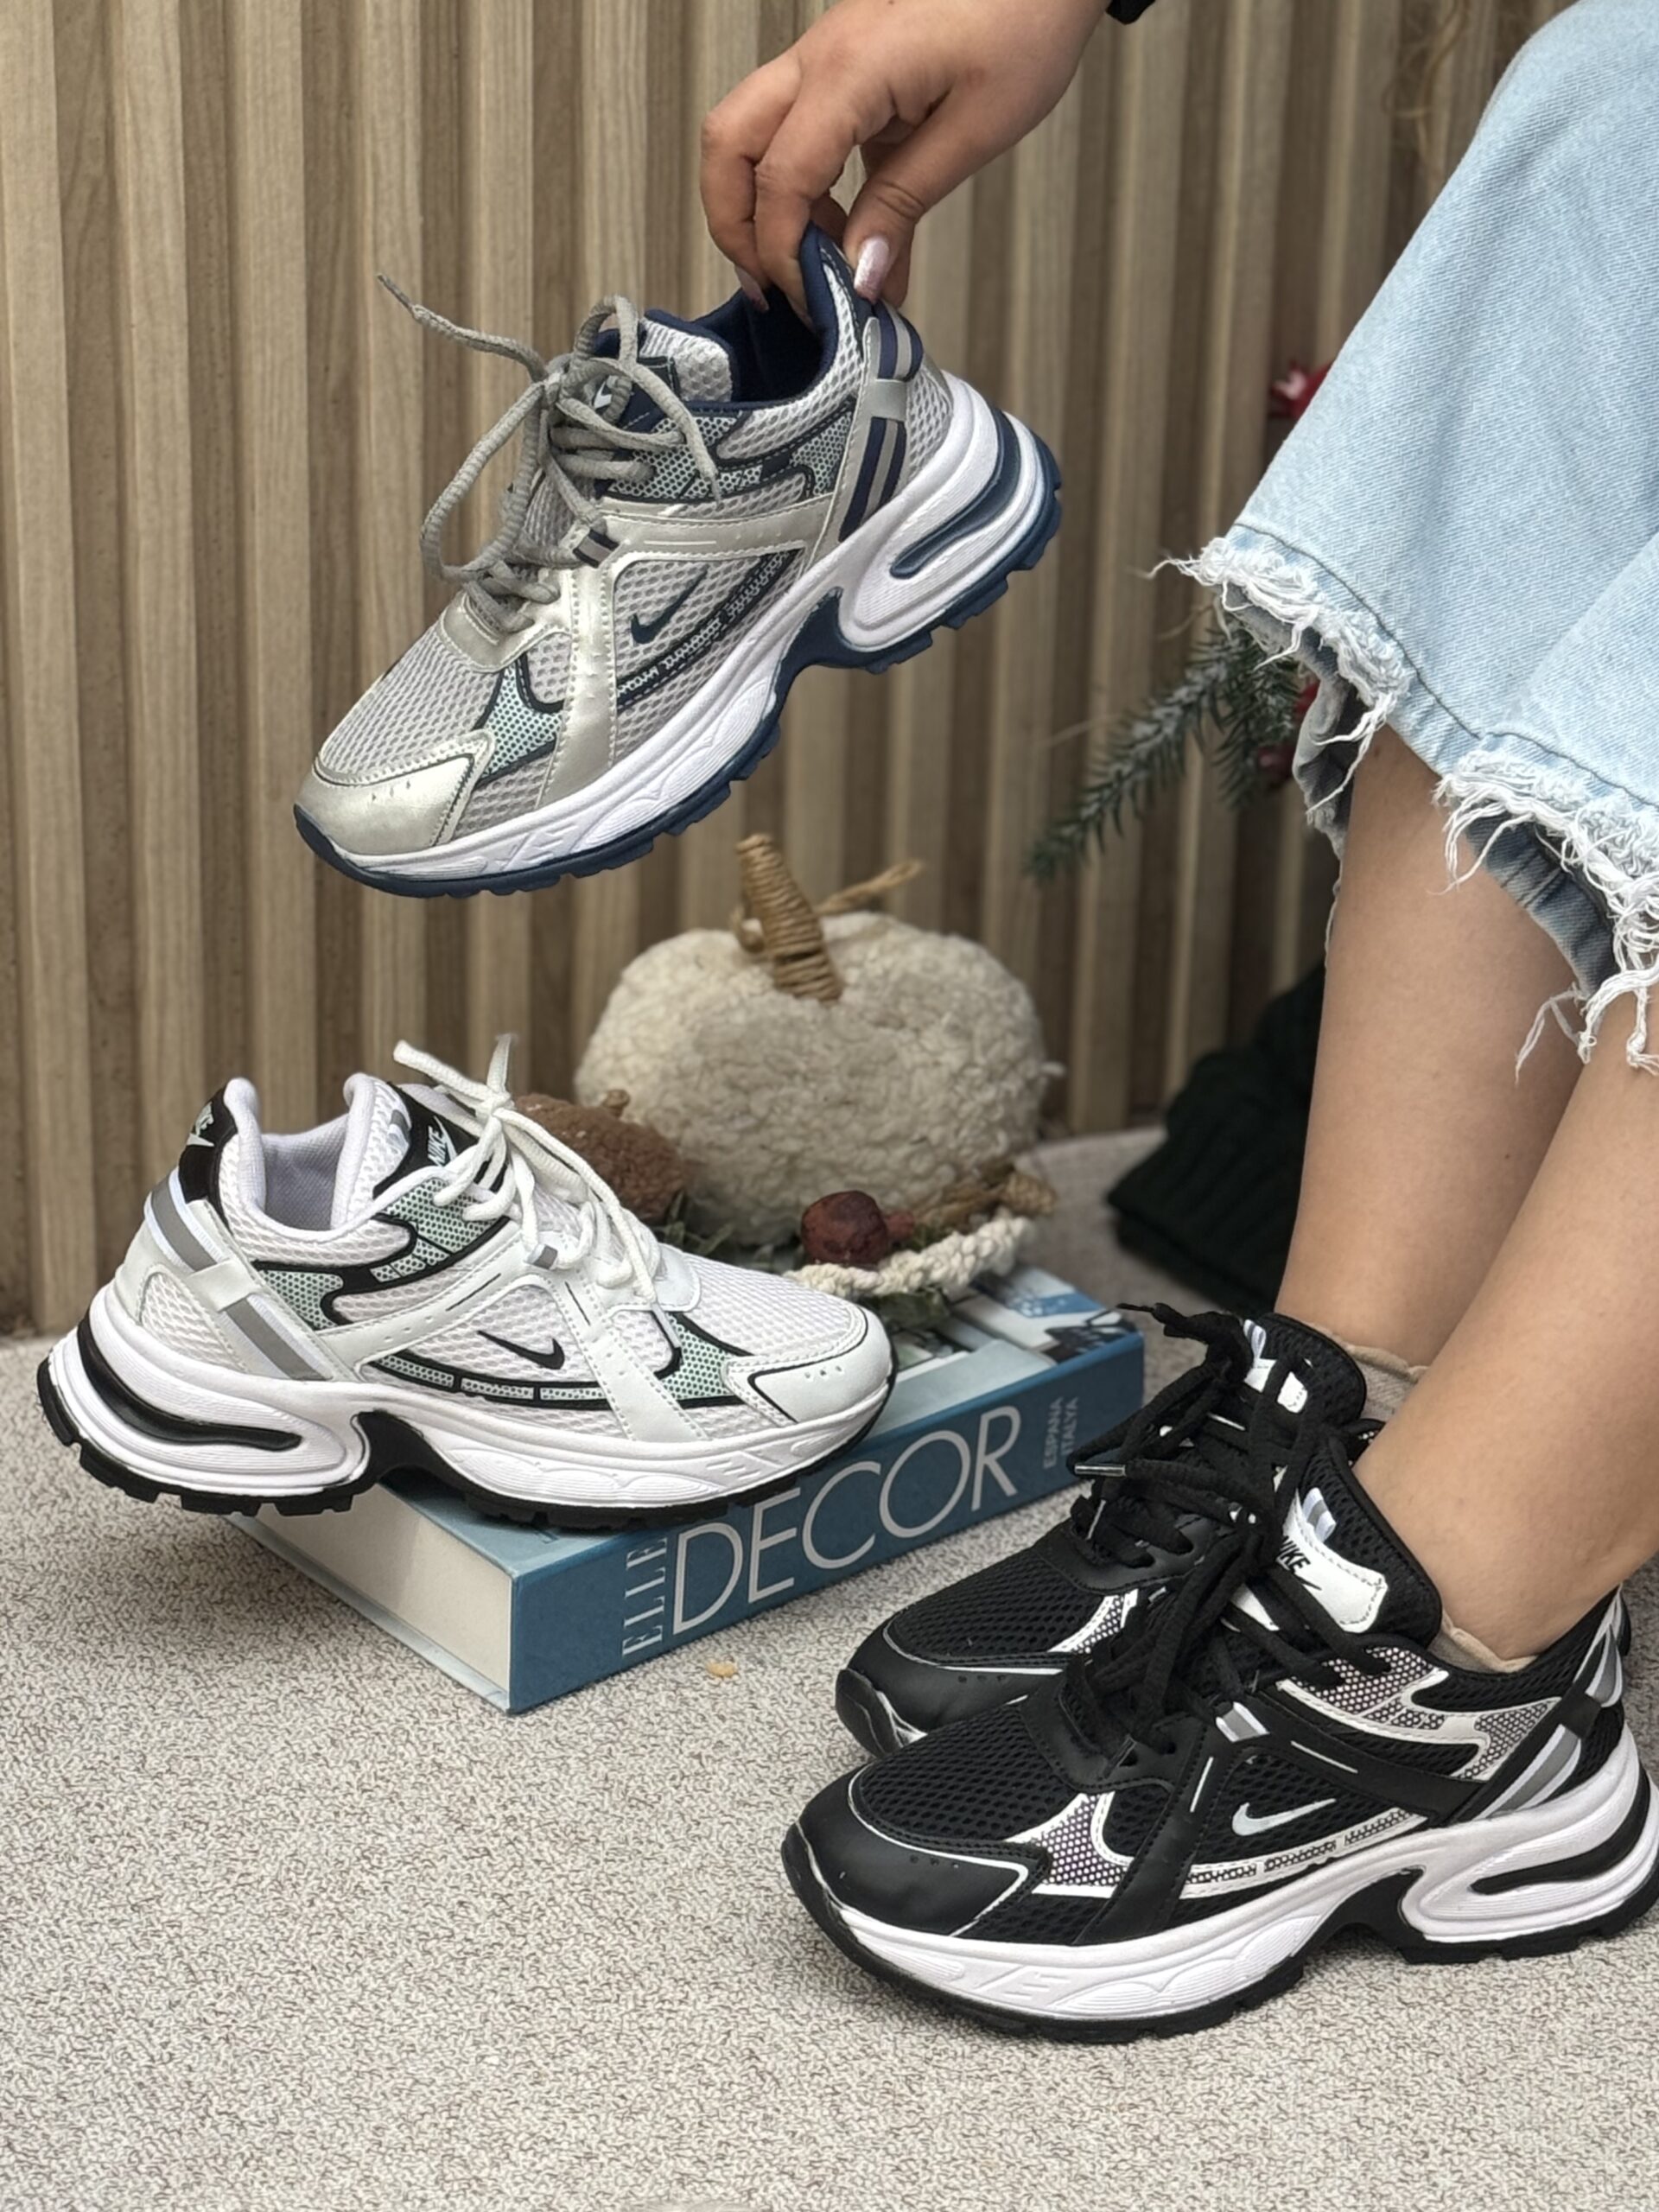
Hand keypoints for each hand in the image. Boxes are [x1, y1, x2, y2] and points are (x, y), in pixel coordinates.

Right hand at [700, 0, 1101, 313]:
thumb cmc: (1025, 18)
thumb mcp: (975, 130)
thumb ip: (904, 203)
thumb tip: (858, 273)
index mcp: (848, 70)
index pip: (780, 180)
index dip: (784, 252)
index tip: (815, 302)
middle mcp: (819, 57)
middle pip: (729, 147)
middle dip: (737, 227)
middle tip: (778, 286)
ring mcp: (824, 58)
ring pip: (748, 138)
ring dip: (766, 210)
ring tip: (818, 270)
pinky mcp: (842, 70)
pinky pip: (797, 135)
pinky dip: (806, 193)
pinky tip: (848, 236)